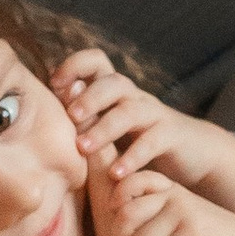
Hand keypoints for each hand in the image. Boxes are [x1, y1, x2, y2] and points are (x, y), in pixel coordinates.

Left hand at [53, 52, 234, 218]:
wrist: (194, 154)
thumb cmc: (139, 144)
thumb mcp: (110, 128)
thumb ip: (83, 121)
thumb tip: (40, 118)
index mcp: (116, 92)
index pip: (96, 61)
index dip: (75, 65)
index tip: (54, 83)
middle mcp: (135, 97)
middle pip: (112, 83)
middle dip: (89, 96)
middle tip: (70, 116)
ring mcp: (155, 114)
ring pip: (129, 110)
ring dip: (104, 128)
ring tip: (84, 148)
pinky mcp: (172, 136)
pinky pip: (152, 141)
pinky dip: (133, 157)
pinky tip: (116, 174)